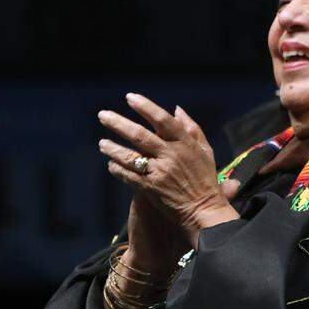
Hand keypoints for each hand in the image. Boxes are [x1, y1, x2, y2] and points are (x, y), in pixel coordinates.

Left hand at [99, 94, 239, 246]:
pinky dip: (118, 170)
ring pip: (130, 156)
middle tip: (102, 115)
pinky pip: (128, 176)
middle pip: (139, 135)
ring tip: (102, 144)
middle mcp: (170, 156)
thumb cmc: (205, 179)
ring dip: (113, 148)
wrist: (204, 211)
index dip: (145, 107)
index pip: (162, 120)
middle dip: (118, 123)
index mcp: (184, 144)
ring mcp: (159, 173)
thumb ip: (192, 128)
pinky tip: (111, 165)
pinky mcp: (151, 189)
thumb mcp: (205, 151)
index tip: (130, 97)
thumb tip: (177, 109)